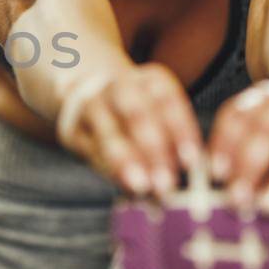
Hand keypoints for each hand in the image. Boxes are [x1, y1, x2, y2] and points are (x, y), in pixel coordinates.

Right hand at [56, 63, 203, 197]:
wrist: (88, 97)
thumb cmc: (139, 114)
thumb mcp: (162, 113)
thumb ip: (176, 141)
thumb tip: (196, 176)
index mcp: (150, 79)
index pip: (168, 100)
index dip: (180, 130)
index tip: (191, 162)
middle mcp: (119, 86)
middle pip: (136, 112)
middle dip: (152, 149)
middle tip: (165, 183)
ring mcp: (93, 104)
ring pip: (109, 132)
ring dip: (125, 162)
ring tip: (141, 188)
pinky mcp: (73, 127)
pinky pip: (91, 150)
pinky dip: (109, 171)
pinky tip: (125, 189)